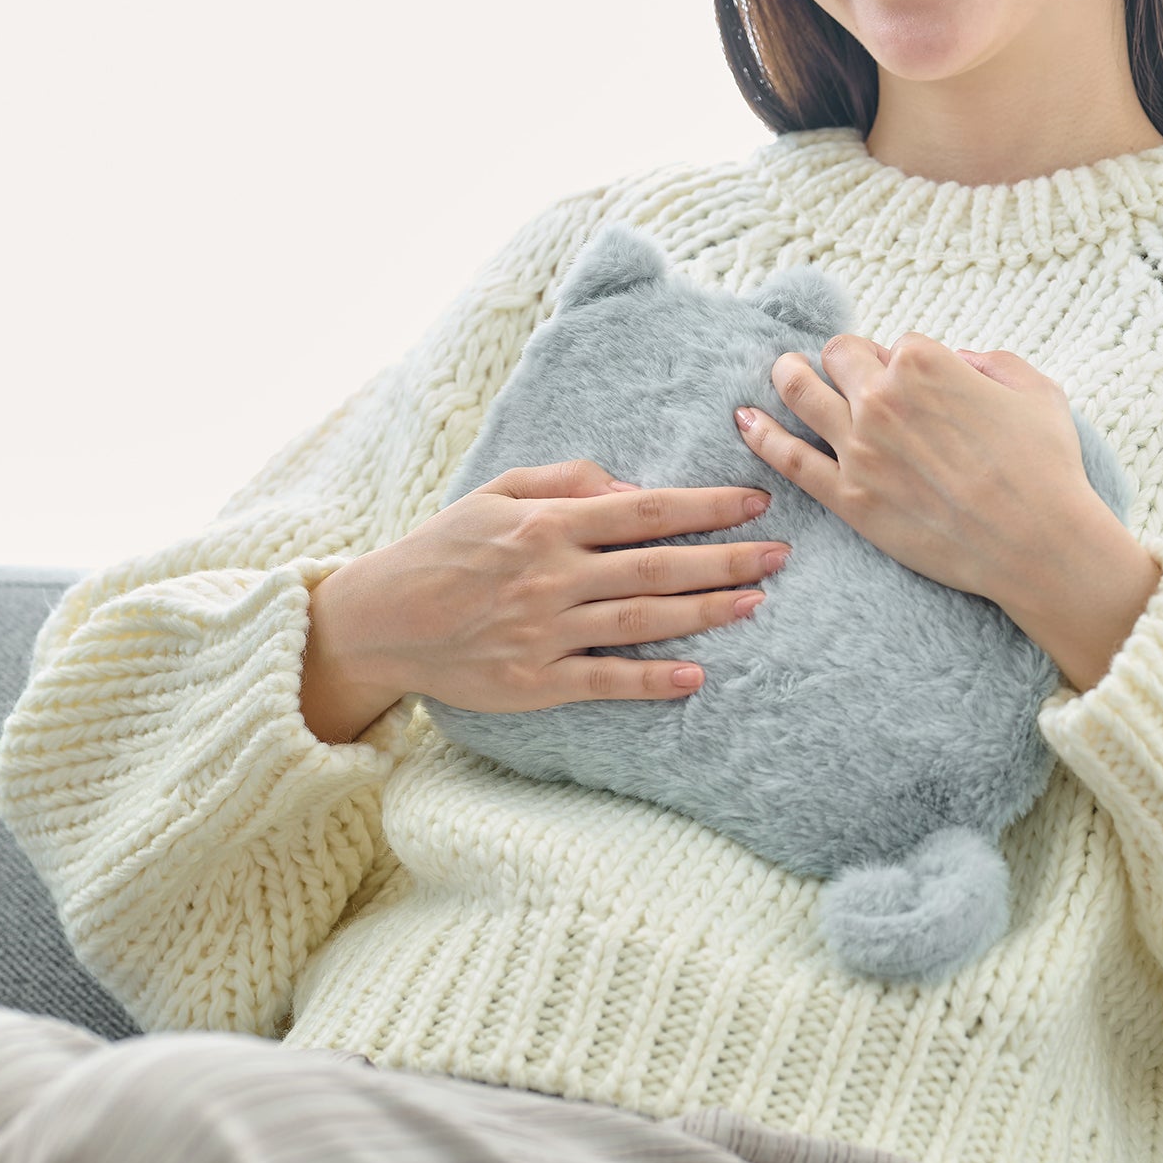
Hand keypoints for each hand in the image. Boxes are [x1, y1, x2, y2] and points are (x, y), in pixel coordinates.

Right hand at [298, 459, 790, 742]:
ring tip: (757, 602)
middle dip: (726, 557)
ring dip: (706, 610)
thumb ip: (566, 480)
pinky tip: (696, 676)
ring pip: (643, 619)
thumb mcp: (497, 492)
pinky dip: (652, 680)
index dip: (704, 506)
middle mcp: (552, 575)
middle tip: (780, 554)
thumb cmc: (445, 547)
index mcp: (547, 524)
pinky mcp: (535, 682)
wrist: (381, 618)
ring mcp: (546, 631)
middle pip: (658, 565)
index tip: (754, 501)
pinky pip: (605, 679)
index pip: (644, 510)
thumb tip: (633, 486)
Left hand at [733, 336, 1160, 689]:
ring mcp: (859, 447)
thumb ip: (990, 360)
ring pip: (800, 392)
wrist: (1039, 544)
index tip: (909, 381)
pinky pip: (789, 457)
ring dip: (787, 376)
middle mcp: (883, 396)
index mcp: (925, 361)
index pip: (889, 342)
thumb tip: (957, 359)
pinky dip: (761, 435)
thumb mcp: (1035, 389)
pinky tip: (745, 420)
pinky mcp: (848, 496)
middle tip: (843, 372)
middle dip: (841, 360)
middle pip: (836, 356)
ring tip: (783, 373)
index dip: (897, 360)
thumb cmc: (1046, 466)